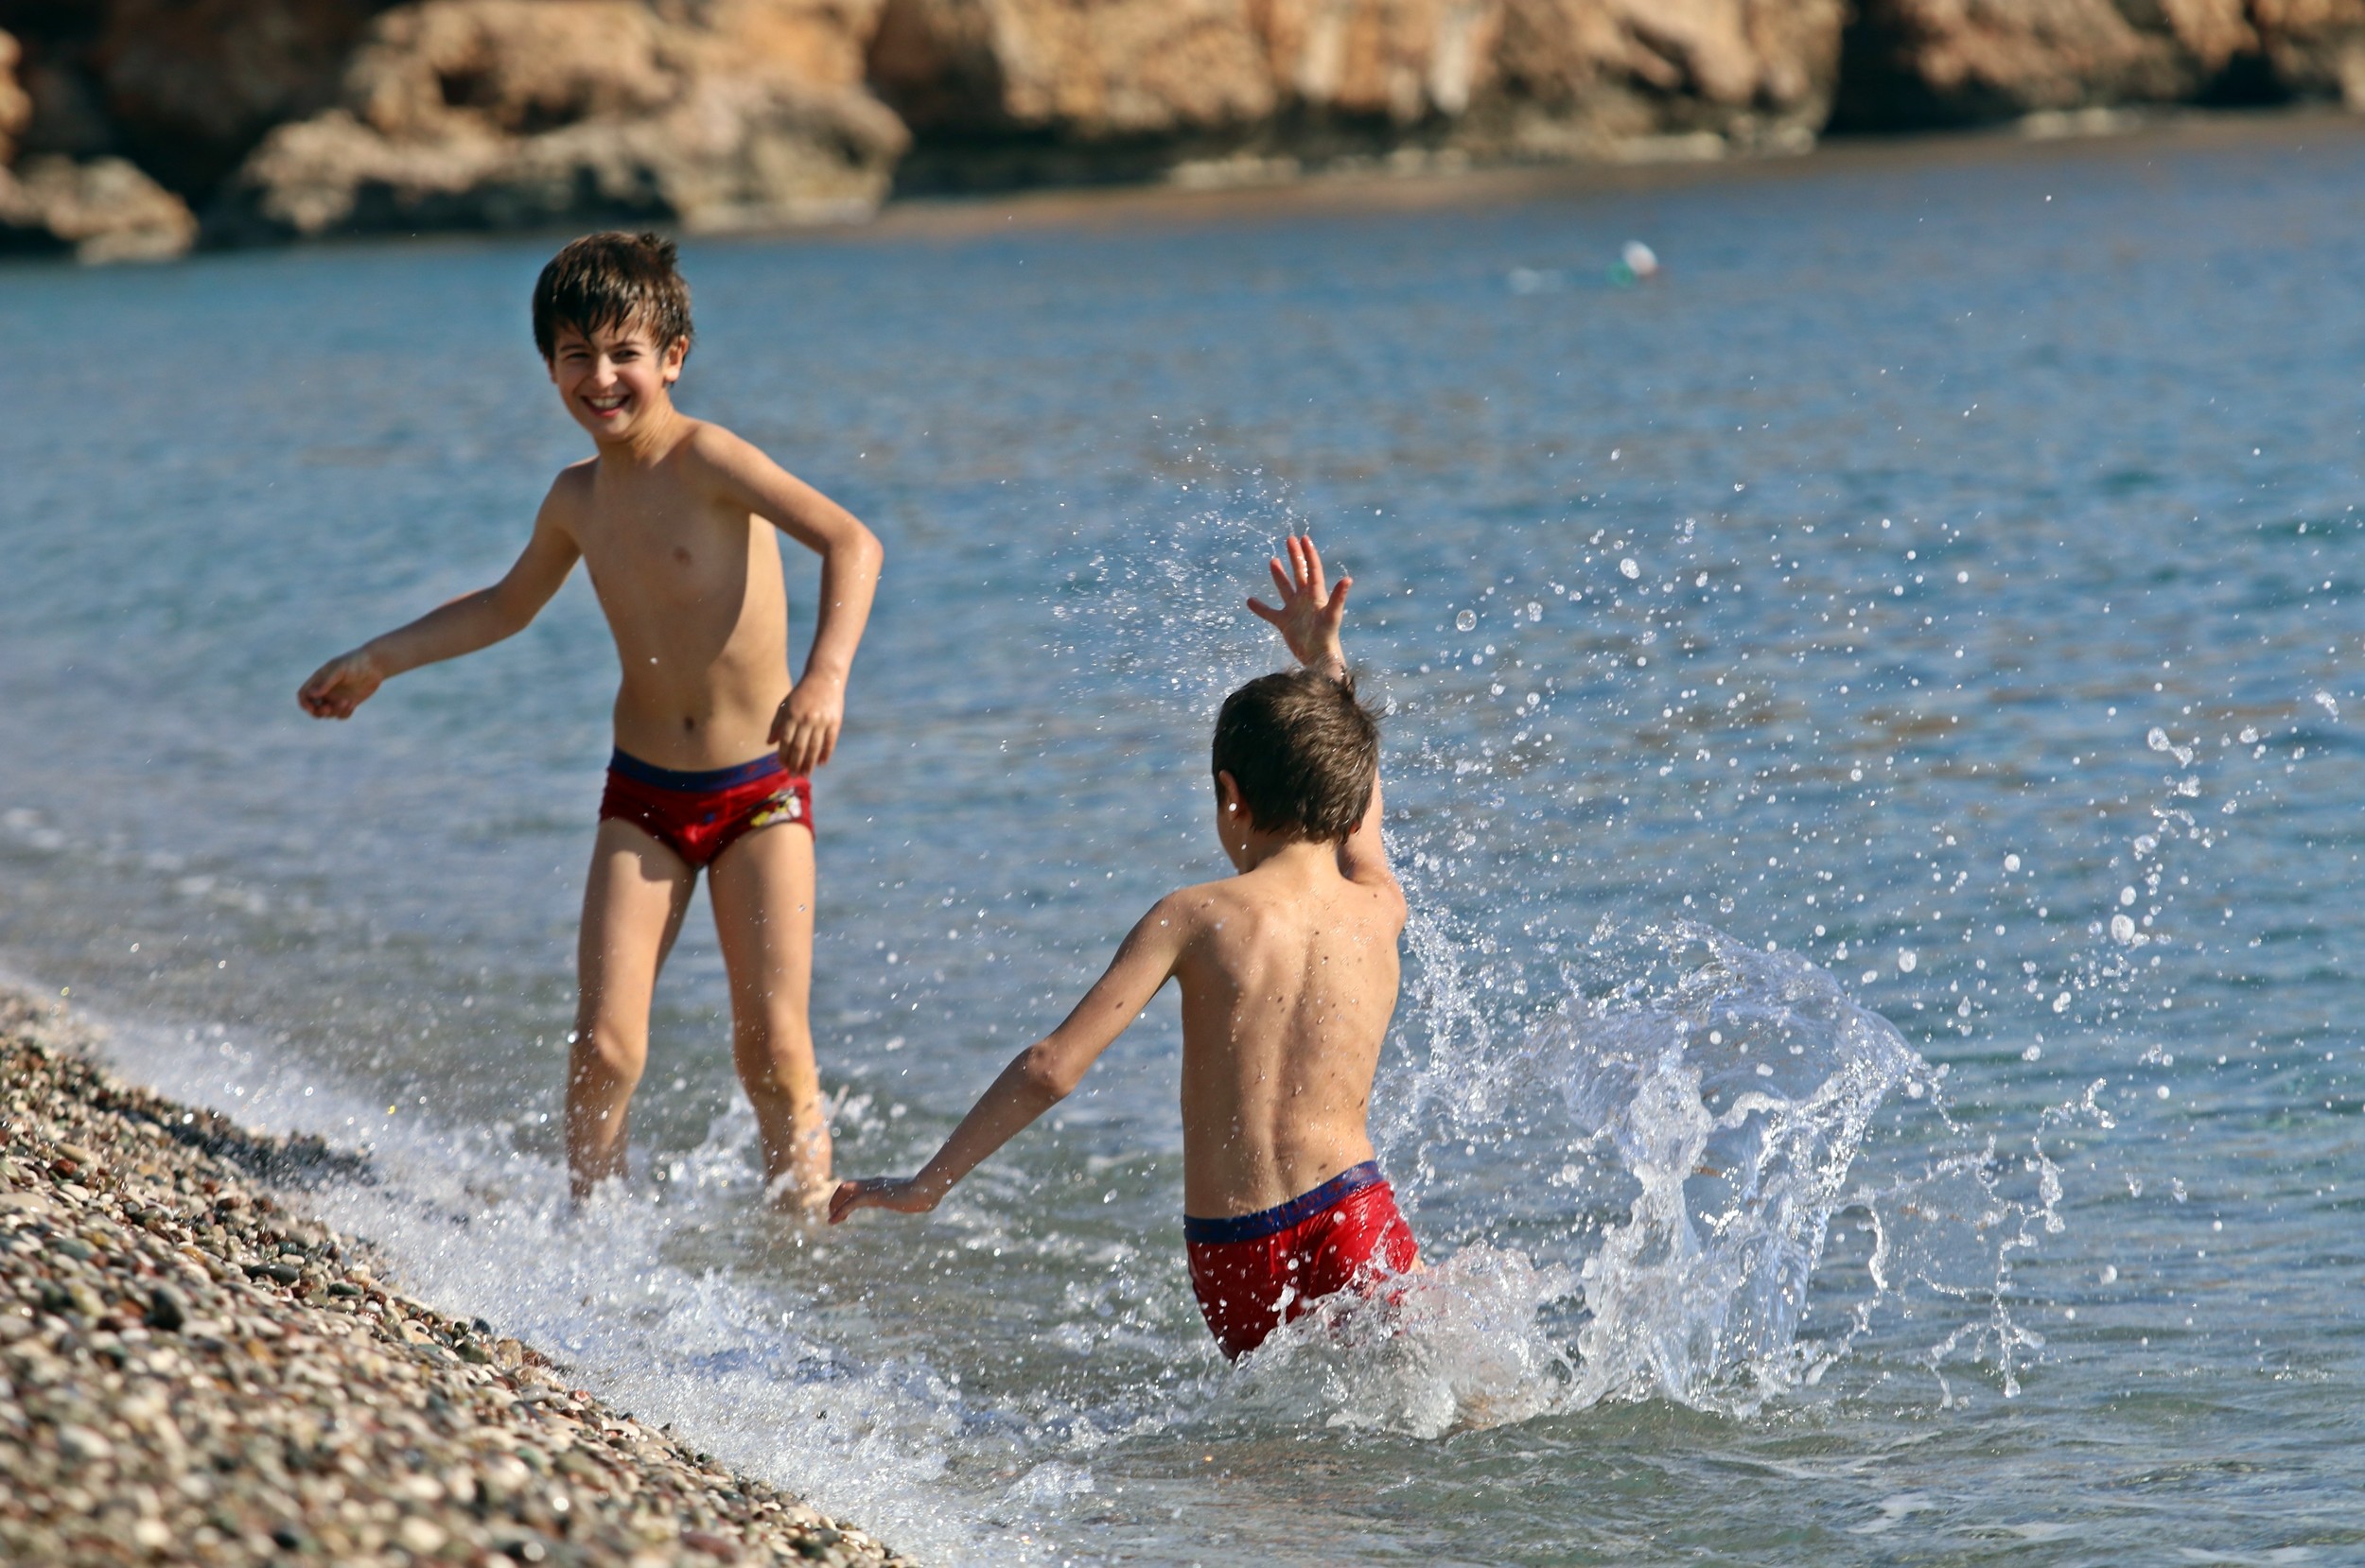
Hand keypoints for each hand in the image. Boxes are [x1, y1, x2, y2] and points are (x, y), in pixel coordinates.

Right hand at [298, 648, 384, 718]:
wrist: (374, 665)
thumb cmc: (355, 663)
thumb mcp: (339, 670)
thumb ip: (326, 682)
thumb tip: (312, 695)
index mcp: (319, 680)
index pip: (304, 695)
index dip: (305, 704)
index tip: (312, 708)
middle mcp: (326, 690)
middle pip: (313, 708)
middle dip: (319, 712)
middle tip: (328, 708)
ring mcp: (337, 697)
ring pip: (328, 713)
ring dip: (335, 711)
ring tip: (347, 701)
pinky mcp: (348, 703)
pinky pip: (341, 715)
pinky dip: (344, 713)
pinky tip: (352, 704)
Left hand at [769, 673, 844, 774]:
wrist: (824, 678)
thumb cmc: (802, 694)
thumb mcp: (785, 705)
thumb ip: (776, 724)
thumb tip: (769, 744)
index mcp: (792, 715)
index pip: (786, 741)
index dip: (784, 755)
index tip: (783, 766)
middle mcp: (806, 719)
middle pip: (799, 747)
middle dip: (795, 763)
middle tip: (793, 775)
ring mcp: (822, 721)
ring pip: (814, 747)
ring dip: (809, 763)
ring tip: (806, 774)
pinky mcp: (835, 721)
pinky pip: (830, 742)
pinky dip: (826, 754)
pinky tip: (821, 763)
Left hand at [828, 1176, 934, 1223]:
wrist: (928, 1190)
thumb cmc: (925, 1194)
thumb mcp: (916, 1197)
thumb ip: (916, 1198)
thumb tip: (927, 1203)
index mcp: (881, 1184)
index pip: (856, 1186)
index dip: (845, 1197)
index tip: (841, 1212)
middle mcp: (874, 1183)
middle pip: (846, 1186)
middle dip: (836, 1200)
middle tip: (832, 1216)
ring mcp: (874, 1188)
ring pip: (845, 1191)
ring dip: (835, 1205)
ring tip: (831, 1219)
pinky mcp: (874, 1196)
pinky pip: (852, 1203)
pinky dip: (841, 1210)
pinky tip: (835, 1219)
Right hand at [1247, 534, 1350, 676]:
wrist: (1318, 658)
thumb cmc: (1328, 637)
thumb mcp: (1332, 615)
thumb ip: (1339, 597)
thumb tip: (1348, 579)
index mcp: (1316, 595)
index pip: (1312, 569)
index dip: (1308, 554)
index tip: (1303, 538)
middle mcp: (1305, 599)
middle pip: (1299, 573)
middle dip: (1295, 556)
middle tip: (1290, 539)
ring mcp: (1294, 610)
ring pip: (1284, 588)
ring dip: (1279, 575)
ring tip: (1272, 560)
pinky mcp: (1285, 623)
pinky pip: (1269, 612)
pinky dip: (1260, 607)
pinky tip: (1249, 601)